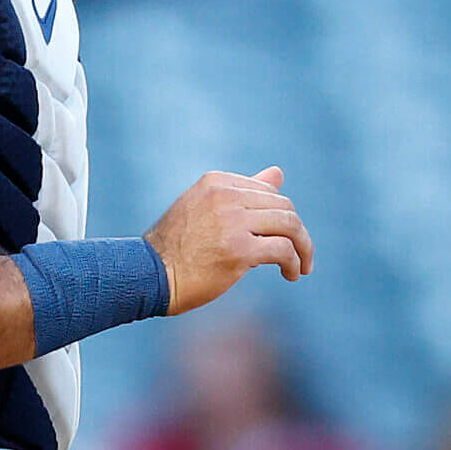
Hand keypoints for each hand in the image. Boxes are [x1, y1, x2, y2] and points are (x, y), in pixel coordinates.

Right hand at [145, 167, 313, 313]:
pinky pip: (283, 250)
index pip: (268, 192)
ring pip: (290, 226)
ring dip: (302, 248)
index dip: (282, 216)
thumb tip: (278, 173)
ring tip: (301, 267)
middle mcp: (224, 196)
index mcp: (216, 182)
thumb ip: (243, 191)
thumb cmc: (176, 247)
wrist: (149, 276)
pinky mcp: (239, 250)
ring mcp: (232, 222)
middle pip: (284, 207)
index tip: (285, 237)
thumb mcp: (207, 209)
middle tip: (301, 256)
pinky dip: (293, 263)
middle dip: (298, 233)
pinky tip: (290, 274)